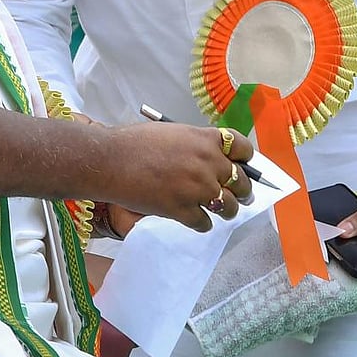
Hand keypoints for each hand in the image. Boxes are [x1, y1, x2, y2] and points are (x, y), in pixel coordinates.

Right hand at [100, 123, 253, 231]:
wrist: (111, 161)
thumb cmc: (135, 143)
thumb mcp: (172, 133)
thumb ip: (195, 144)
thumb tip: (209, 157)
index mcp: (205, 139)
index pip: (242, 149)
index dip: (246, 159)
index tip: (243, 166)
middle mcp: (208, 163)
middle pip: (241, 182)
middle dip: (242, 190)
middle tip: (238, 194)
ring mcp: (197, 189)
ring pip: (229, 207)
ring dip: (226, 209)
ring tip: (219, 209)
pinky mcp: (184, 211)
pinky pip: (205, 223)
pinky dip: (202, 223)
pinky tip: (193, 219)